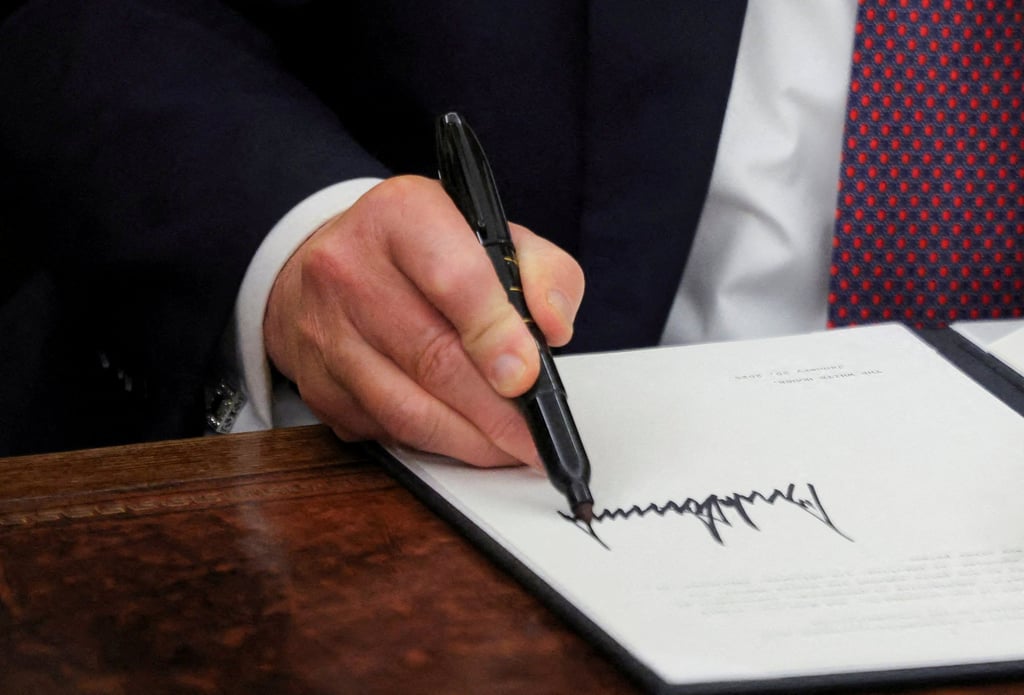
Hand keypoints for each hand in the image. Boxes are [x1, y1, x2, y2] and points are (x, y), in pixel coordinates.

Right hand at [264, 175, 584, 467]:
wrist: (333, 266)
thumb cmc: (422, 253)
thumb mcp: (492, 235)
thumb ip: (542, 271)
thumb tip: (553, 328)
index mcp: (401, 215)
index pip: (454, 280)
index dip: (496, 335)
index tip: (528, 377)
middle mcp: (350, 267)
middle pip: (432, 356)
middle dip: (495, 409)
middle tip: (533, 436)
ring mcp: (325, 330)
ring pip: (405, 407)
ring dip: (467, 439)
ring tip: (508, 448)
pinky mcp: (316, 383)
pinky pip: (383, 429)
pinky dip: (432, 444)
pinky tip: (464, 440)